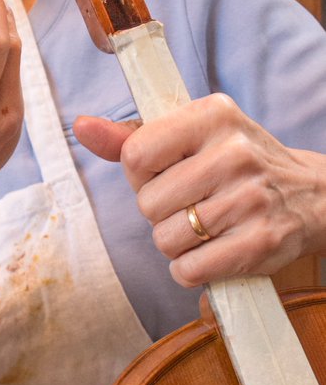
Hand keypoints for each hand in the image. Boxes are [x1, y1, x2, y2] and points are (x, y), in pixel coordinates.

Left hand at [75, 94, 325, 286]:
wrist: (311, 196)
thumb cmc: (234, 163)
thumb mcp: (191, 137)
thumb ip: (132, 136)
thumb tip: (82, 127)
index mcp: (213, 115)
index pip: (136, 154)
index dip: (141, 175)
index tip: (165, 174)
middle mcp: (235, 152)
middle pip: (148, 203)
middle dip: (159, 212)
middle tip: (191, 203)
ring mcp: (251, 198)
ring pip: (166, 239)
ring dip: (176, 243)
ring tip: (204, 226)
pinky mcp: (261, 242)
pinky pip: (190, 270)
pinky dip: (190, 270)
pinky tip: (210, 252)